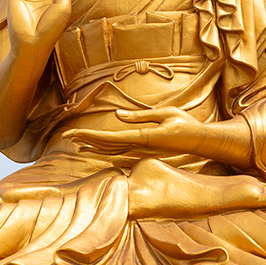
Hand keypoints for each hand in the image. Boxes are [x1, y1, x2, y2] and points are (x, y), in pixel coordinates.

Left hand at [68, 107, 204, 155]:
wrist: (200, 141)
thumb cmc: (185, 124)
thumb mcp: (165, 114)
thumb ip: (140, 116)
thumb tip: (117, 116)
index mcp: (143, 138)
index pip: (110, 138)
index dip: (91, 136)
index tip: (74, 134)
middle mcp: (139, 147)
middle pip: (106, 145)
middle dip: (86, 140)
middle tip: (65, 136)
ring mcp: (141, 151)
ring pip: (111, 150)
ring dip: (93, 146)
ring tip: (76, 142)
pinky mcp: (144, 150)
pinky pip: (120, 150)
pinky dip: (105, 149)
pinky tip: (96, 149)